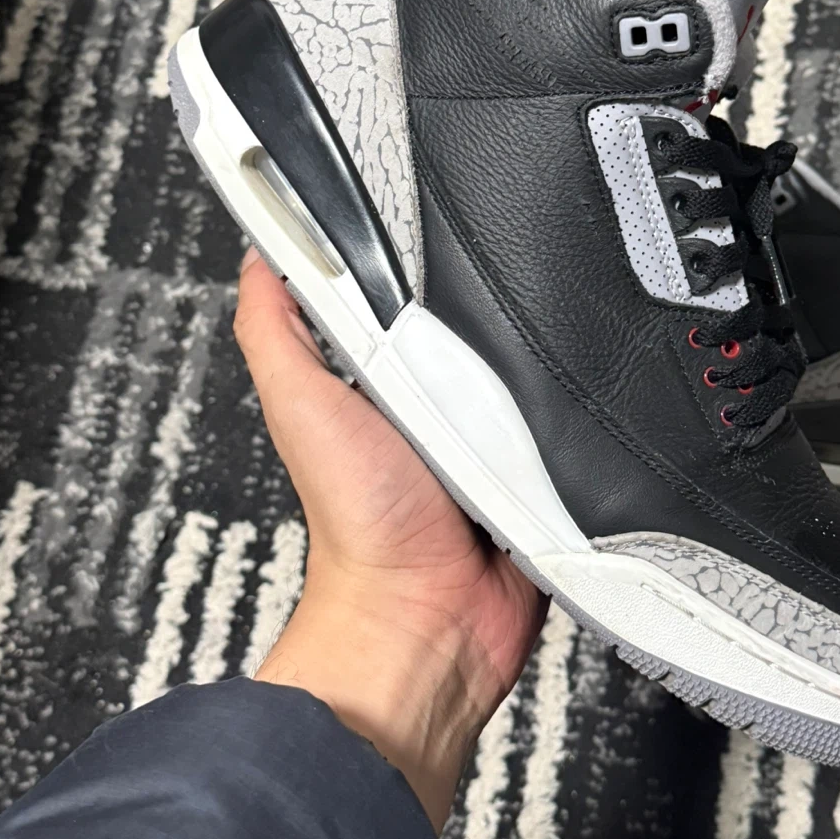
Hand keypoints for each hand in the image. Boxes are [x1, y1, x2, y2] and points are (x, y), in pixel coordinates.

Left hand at [233, 249, 546, 829]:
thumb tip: (260, 253)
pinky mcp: (546, 469)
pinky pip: (575, 425)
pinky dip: (579, 416)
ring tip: (540, 347)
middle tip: (504, 289)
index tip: (439, 220)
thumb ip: (274, 330)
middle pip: (481, 323)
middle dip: (498, 304)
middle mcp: (442, 401)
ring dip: (544, 359)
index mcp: (383, 378)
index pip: (410, 294)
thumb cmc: (358, 522)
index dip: (420, 259)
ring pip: (536, 367)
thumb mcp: (300, 404)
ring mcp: (498, 436)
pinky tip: (574, 398)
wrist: (428, 618)